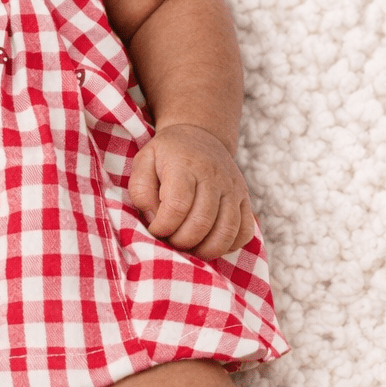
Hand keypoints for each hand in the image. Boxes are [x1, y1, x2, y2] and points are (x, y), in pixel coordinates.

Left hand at [128, 124, 254, 259]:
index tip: (155, 228)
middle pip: (201, 223)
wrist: (201, 137)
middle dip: (181, 241)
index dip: (162, 227)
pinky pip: (244, 233)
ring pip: (226, 232)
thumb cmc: (166, 156)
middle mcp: (214, 177)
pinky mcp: (245, 200)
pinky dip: (228, 246)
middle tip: (170, 240)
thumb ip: (140, 190)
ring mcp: (234, 189)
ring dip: (204, 249)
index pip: (177, 206)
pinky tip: (210, 242)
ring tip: (188, 247)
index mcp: (186, 165)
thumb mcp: (143, 162)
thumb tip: (154, 218)